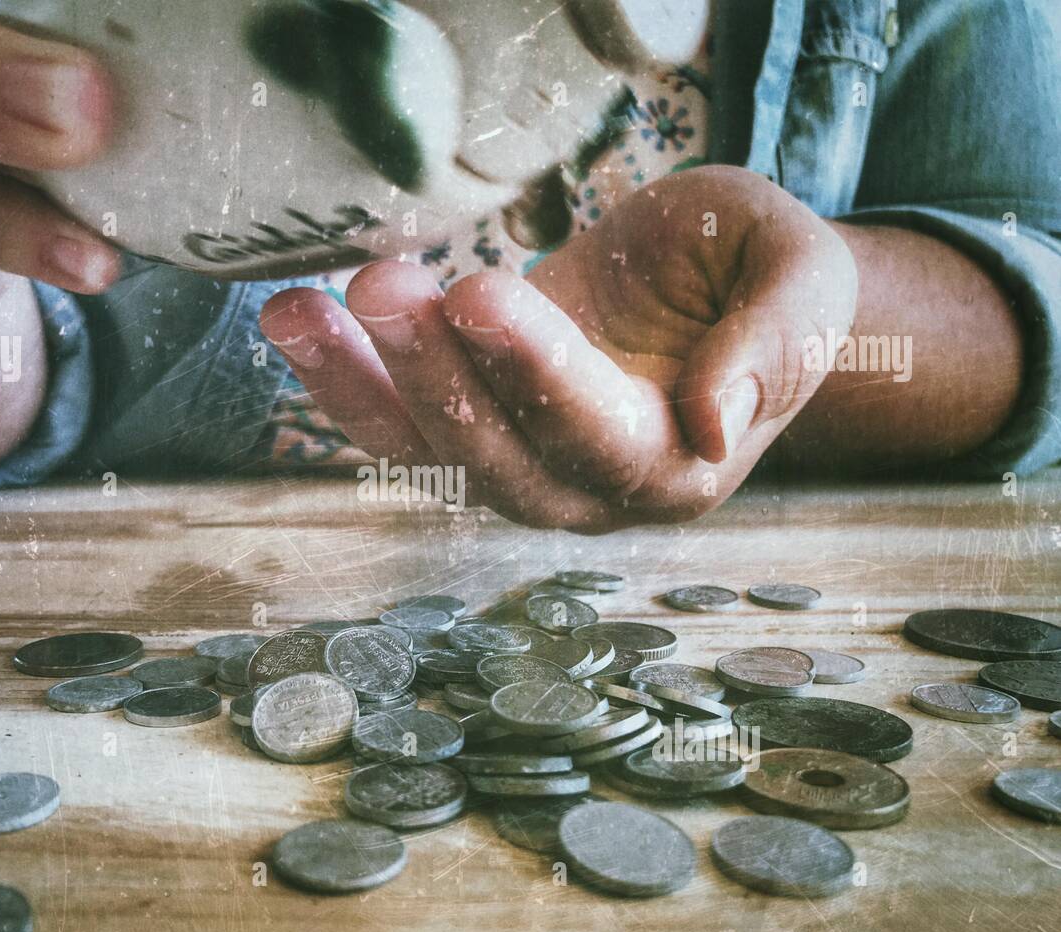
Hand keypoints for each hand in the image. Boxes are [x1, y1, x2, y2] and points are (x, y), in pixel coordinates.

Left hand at [261, 165, 857, 530]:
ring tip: (296, 309)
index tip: (477, 292)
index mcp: (678, 464)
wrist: (707, 290)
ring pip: (432, 453)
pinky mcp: (470, 438)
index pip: (599, 429)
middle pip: (500, 454)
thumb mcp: (800, 276)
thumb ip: (780, 341)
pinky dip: (341, 381)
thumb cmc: (753, 276)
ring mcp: (523, 473)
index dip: (537, 369)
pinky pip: (398, 428)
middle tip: (380, 283)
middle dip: (432, 372)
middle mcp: (592, 493)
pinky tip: (292, 323)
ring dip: (360, 384)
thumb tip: (715, 419)